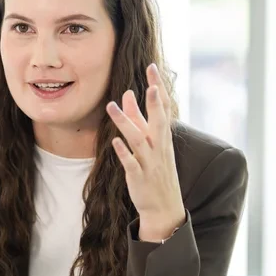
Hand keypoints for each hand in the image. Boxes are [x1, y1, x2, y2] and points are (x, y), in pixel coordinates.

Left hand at [106, 63, 185, 240]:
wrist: (162, 207)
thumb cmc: (155, 170)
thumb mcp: (149, 142)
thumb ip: (138, 118)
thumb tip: (129, 94)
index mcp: (162, 137)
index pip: (163, 108)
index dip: (158, 88)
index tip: (152, 67)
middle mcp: (159, 147)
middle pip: (158, 121)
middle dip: (155, 102)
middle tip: (151, 83)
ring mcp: (150, 162)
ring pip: (139, 140)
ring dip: (126, 123)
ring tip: (112, 106)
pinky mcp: (139, 177)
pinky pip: (132, 163)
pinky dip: (124, 152)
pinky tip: (115, 142)